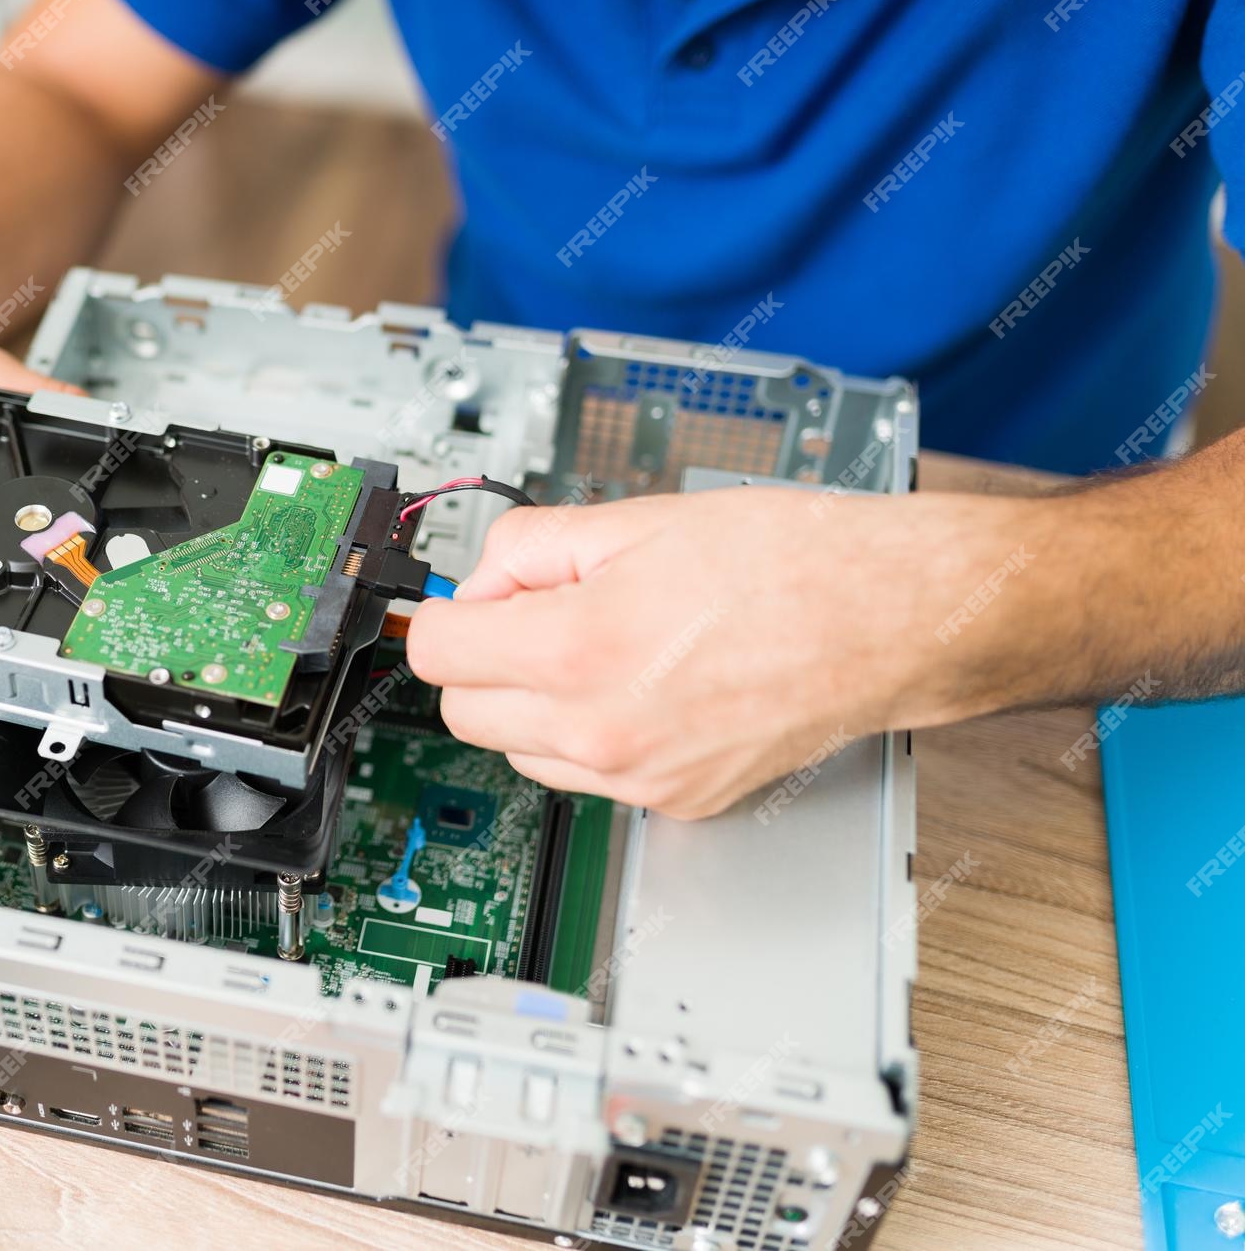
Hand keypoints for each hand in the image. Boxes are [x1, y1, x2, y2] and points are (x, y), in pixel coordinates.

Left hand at [405, 487, 1040, 818]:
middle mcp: (600, 730)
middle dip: (484, 661)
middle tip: (539, 614)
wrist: (891, 619)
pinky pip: (589, 775)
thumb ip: (527, 549)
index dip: (448, 612)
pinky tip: (645, 686)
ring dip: (533, 704)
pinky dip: (593, 735)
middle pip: (462, 714)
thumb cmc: (787, 561)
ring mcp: (639, 778)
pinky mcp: (676, 803)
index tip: (470, 601)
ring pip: (520, 752)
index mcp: (577, 649)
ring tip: (604, 646)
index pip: (434, 654)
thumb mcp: (633, 520)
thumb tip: (476, 584)